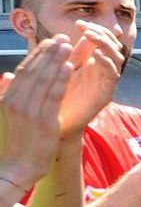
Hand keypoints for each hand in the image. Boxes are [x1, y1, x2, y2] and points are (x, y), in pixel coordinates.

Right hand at [0, 37, 75, 187]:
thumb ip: (6, 94)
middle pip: (34, 71)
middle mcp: (17, 102)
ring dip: (56, 60)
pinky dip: (60, 80)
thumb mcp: (6, 115)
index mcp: (8, 99)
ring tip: (68, 46)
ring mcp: (29, 111)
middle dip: (48, 53)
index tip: (49, 43)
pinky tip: (69, 67)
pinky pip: (53, 96)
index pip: (24, 71)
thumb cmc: (15, 143)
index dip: (37, 55)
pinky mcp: (43, 121)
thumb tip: (6, 75)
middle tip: (62, 38)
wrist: (16, 168)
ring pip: (44, 80)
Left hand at [57, 23, 122, 141]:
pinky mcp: (106, 94)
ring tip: (91, 37)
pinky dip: (107, 63)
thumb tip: (65, 36)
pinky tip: (97, 56)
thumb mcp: (58, 70)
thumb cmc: (54, 97)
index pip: (102, 40)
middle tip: (86, 29)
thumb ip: (64, 56)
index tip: (79, 23)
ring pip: (117, 57)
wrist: (55, 124)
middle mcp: (102, 71)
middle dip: (101, 34)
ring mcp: (105, 82)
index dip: (94, 29)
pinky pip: (113, 75)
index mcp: (92, 63)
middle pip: (113, 46)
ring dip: (105, 45)